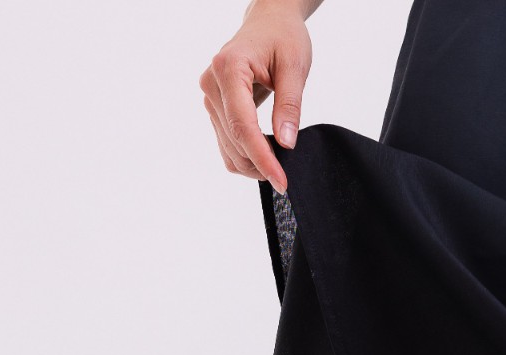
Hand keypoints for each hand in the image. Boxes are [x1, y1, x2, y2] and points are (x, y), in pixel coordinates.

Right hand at [198, 0, 312, 194]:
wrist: (269, 22)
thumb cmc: (282, 36)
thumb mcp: (295, 65)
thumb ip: (290, 105)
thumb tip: (286, 143)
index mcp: (228, 68)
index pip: (242, 125)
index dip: (262, 158)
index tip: (280, 179)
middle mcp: (211, 84)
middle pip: (234, 141)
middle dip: (259, 164)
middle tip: (285, 177)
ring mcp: (210, 98)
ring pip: (228, 148)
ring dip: (252, 163)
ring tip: (277, 166)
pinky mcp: (214, 109)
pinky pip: (226, 144)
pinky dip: (245, 156)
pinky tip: (265, 156)